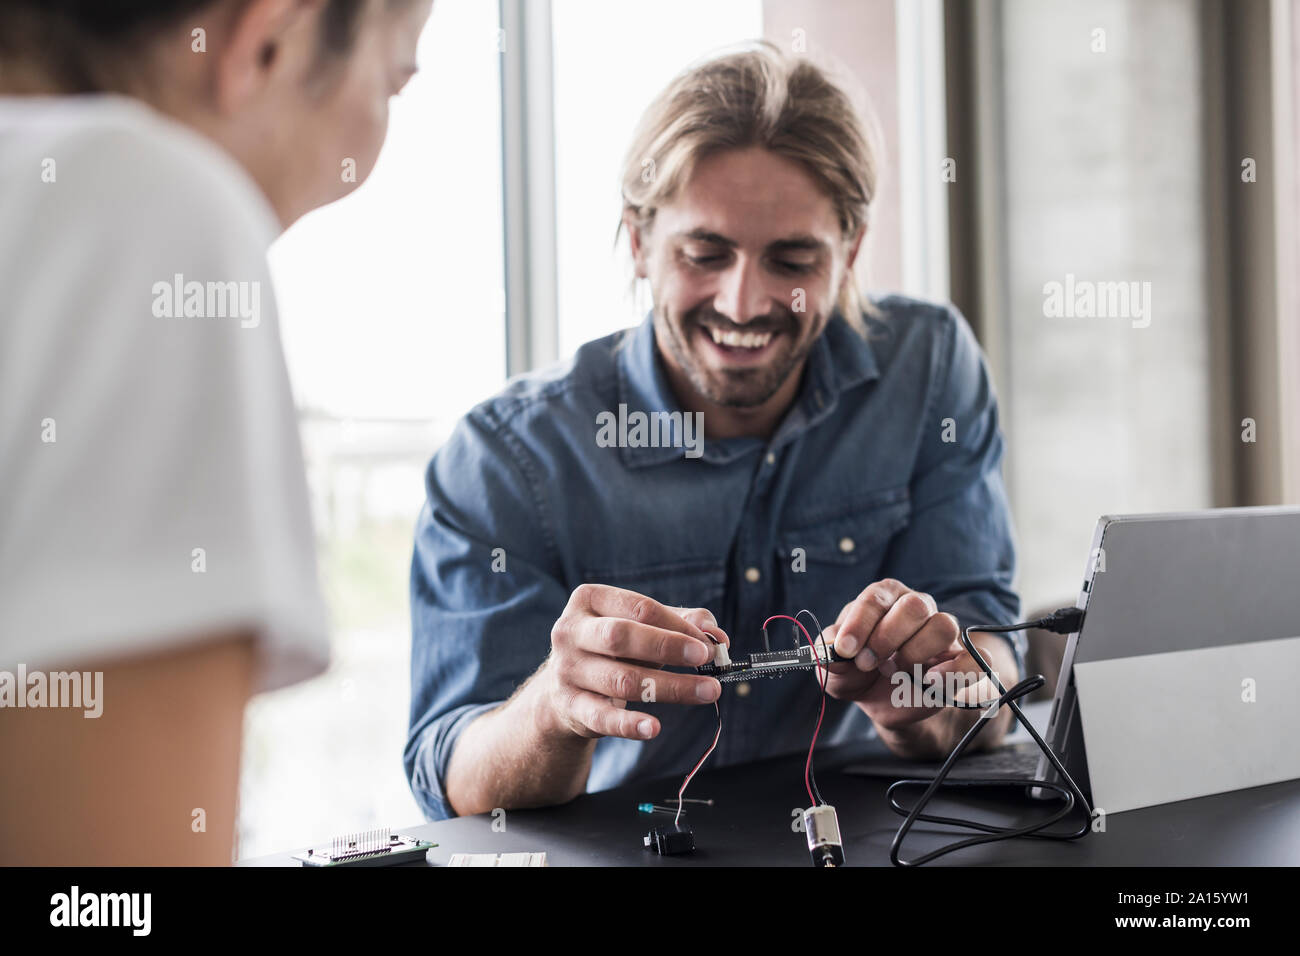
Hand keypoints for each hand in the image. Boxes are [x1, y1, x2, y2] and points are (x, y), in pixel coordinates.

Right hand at [537, 583, 727, 741]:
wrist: (565, 688)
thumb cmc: (613, 650)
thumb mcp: (641, 628)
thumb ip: (680, 623)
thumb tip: (717, 636)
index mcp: (590, 600)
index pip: (639, 609)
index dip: (677, 625)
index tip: (709, 643)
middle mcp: (571, 631)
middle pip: (622, 638)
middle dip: (667, 647)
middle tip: (705, 657)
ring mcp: (567, 670)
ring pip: (621, 680)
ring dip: (670, 688)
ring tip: (707, 692)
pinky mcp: (570, 706)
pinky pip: (602, 717)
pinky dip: (629, 724)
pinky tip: (654, 728)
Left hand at [822, 579, 1000, 732]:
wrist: (879, 701)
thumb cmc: (855, 672)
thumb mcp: (832, 667)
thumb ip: (828, 656)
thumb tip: (835, 653)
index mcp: (884, 597)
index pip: (877, 596)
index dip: (860, 623)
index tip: (845, 649)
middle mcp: (917, 607)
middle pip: (914, 606)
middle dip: (886, 637)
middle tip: (867, 663)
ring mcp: (941, 633)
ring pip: (944, 625)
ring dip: (915, 652)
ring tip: (895, 670)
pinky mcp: (959, 662)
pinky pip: (974, 658)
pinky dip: (953, 671)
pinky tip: (927, 682)